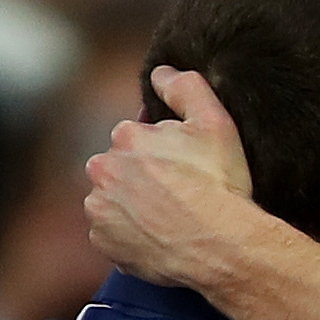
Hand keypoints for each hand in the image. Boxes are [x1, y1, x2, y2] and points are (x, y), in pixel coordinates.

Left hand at [83, 67, 259, 287]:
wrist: (219, 246)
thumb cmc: (219, 184)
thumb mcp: (214, 121)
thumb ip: (186, 87)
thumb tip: (161, 73)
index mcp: (126, 135)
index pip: (136, 136)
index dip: (162, 151)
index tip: (183, 167)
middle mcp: (103, 169)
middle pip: (120, 168)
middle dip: (141, 176)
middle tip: (175, 193)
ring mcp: (99, 208)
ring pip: (112, 200)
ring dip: (131, 205)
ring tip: (166, 217)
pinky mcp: (102, 242)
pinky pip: (111, 234)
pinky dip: (128, 236)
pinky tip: (156, 237)